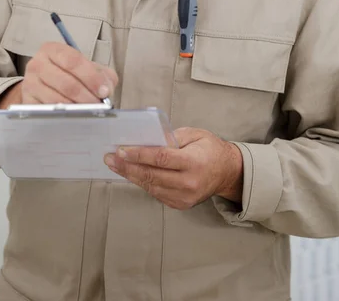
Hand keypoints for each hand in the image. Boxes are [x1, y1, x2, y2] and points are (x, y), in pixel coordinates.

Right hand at [0, 43, 117, 108]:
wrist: (43, 85)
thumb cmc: (68, 74)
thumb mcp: (87, 67)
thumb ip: (102, 74)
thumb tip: (107, 89)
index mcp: (53, 50)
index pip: (73, 61)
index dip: (91, 77)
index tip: (104, 91)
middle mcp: (37, 64)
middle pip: (66, 83)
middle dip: (87, 96)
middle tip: (99, 105)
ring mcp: (29, 84)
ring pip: (57, 100)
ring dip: (77, 108)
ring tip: (89, 111)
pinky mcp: (27, 102)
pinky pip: (48, 112)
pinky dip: (64, 116)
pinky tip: (74, 116)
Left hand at [104, 128, 242, 209]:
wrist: (227, 172)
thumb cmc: (211, 149)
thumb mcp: (195, 134)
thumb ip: (172, 136)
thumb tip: (148, 138)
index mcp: (193, 162)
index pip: (160, 158)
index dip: (138, 154)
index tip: (121, 150)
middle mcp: (189, 182)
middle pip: (151, 175)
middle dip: (127, 166)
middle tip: (110, 158)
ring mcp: (184, 197)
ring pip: (151, 186)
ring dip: (131, 175)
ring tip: (116, 165)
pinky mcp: (180, 204)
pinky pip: (156, 193)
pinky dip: (143, 183)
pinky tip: (132, 174)